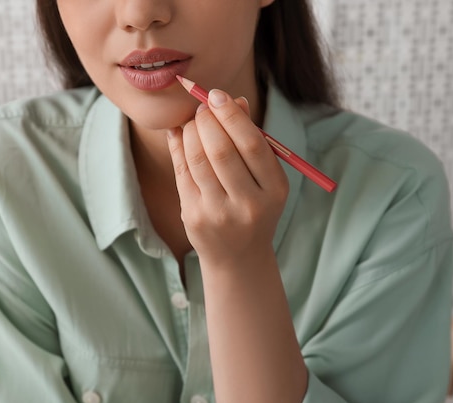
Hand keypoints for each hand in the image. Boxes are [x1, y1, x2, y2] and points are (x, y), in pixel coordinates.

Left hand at [167, 88, 288, 266]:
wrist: (238, 256)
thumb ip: (252, 140)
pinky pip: (182, 172)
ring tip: (192, 122)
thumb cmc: (254, 207)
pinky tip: (179, 133)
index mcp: (274, 190)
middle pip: (221, 150)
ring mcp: (219, 213)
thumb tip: (234, 100)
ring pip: (198, 159)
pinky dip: (178, 146)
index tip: (217, 95)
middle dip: (207, 120)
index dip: (231, 115)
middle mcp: (248, 204)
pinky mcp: (194, 217)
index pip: (251, 144)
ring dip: (190, 131)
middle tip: (202, 107)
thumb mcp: (265, 179)